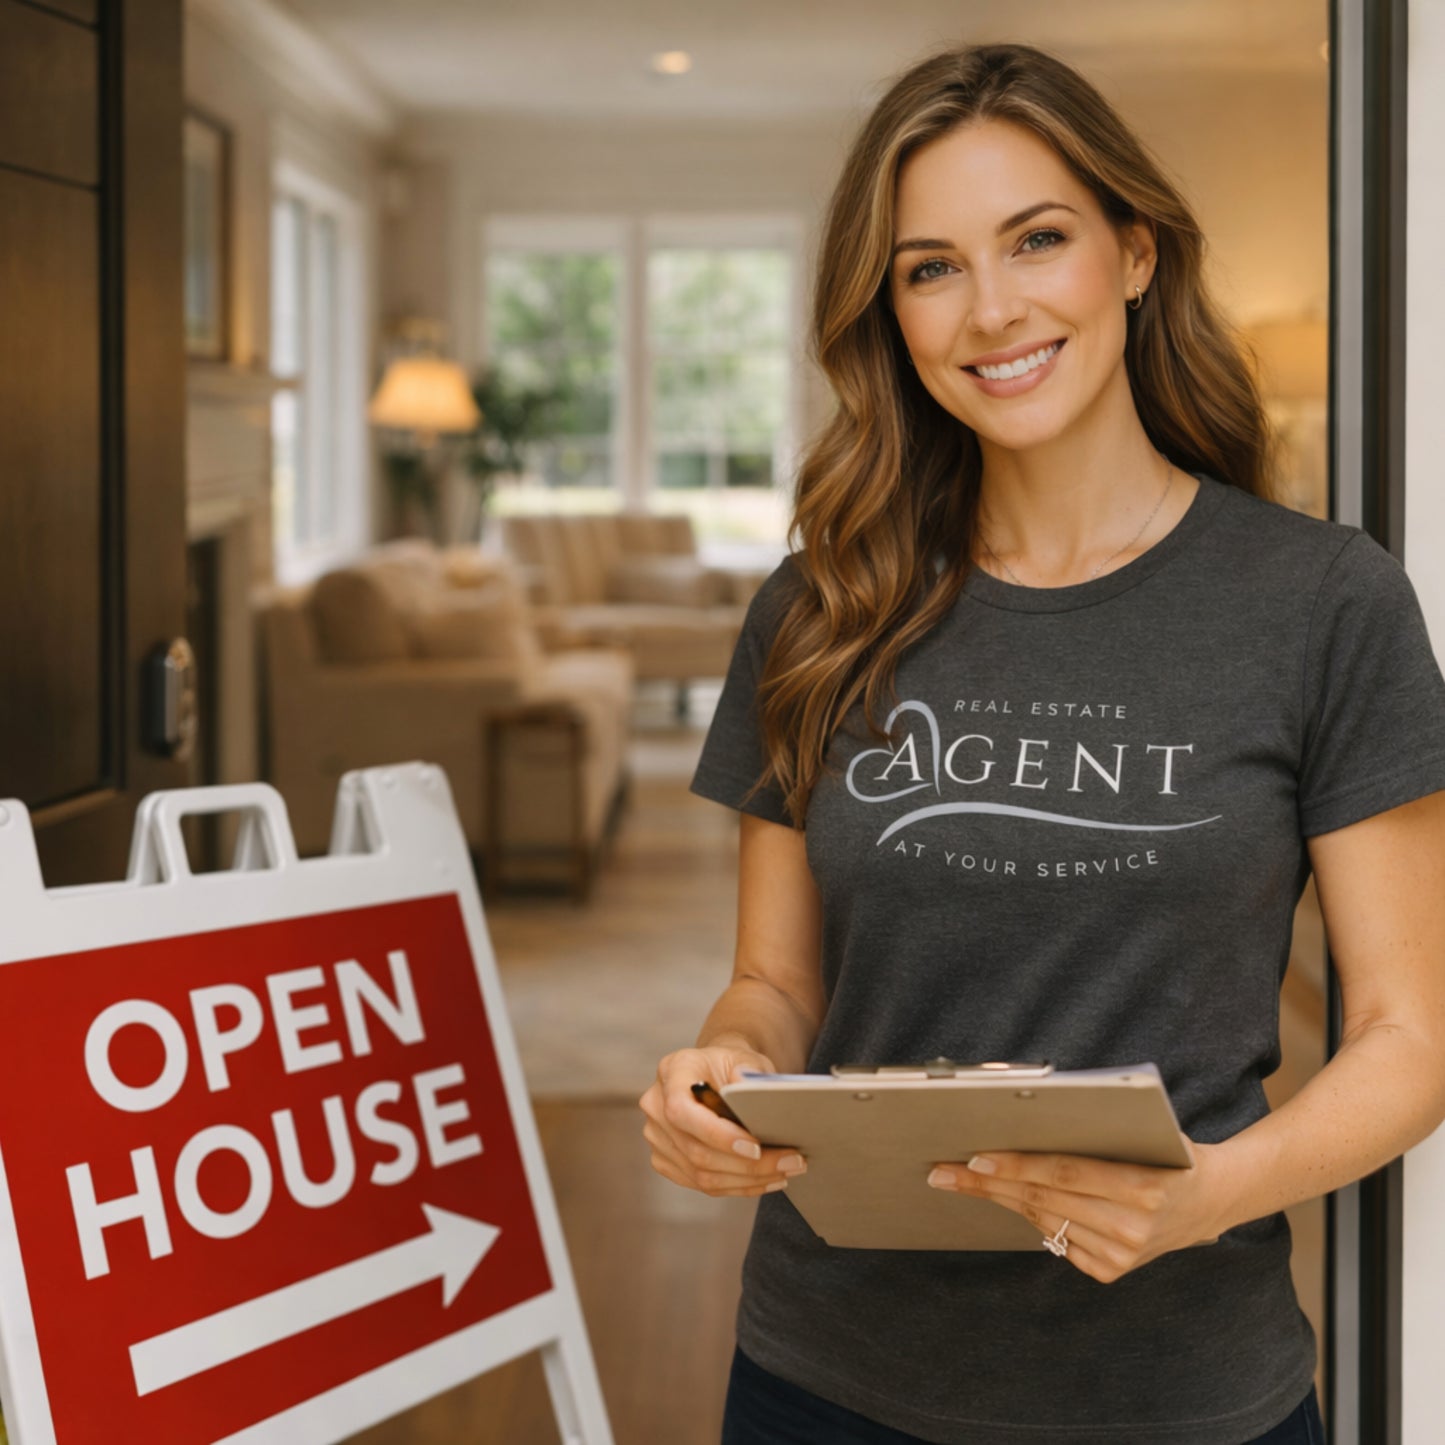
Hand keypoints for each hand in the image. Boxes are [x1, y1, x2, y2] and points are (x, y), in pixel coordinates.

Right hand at [639, 1044, 806, 1197]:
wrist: (717, 1074)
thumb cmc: (733, 1065)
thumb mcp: (745, 1057)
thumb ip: (747, 1068)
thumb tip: (744, 1084)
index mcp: (672, 1071)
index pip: (681, 1110)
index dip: (716, 1134)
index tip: (755, 1146)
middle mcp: (656, 1105)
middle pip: (696, 1150)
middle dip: (748, 1165)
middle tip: (791, 1162)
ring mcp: (657, 1137)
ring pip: (701, 1175)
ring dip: (748, 1180)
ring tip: (785, 1172)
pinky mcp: (666, 1160)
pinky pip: (702, 1184)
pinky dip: (738, 1187)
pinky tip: (766, 1179)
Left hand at [927, 1140, 1227, 1283]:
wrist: (1210, 1200)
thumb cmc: (1168, 1151)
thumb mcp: (1143, 1132)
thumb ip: (1096, 1131)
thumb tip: (1025, 1117)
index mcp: (1143, 1188)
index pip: (1064, 1172)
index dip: (1016, 1166)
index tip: (975, 1158)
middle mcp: (1132, 1228)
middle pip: (1044, 1199)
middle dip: (988, 1184)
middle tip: (944, 1172)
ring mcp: (1121, 1255)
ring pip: (1043, 1220)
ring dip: (999, 1199)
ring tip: (960, 1181)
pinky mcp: (1111, 1271)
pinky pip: (1057, 1239)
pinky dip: (1030, 1216)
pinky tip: (1005, 1198)